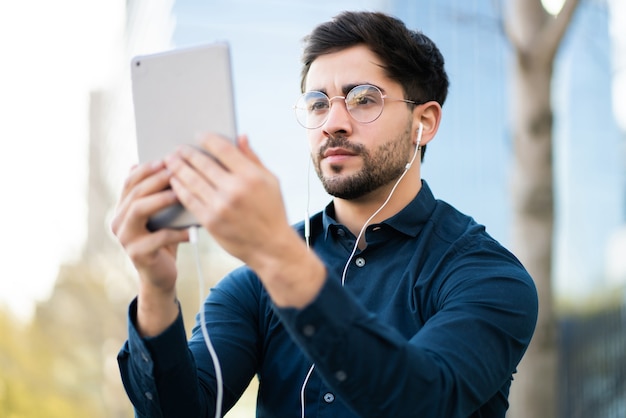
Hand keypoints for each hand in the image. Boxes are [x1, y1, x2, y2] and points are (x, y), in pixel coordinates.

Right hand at [111, 160, 188, 334]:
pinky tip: (193, 230)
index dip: (147, 168)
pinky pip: (157, 238)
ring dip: (161, 199)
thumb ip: (164, 194)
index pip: (130, 181)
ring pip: (139, 210)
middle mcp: (118, 221)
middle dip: (156, 179)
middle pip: (135, 192)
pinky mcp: (137, 254)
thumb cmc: (166, 240)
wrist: (161, 276)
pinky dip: (177, 232)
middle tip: (176, 170)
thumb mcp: (165, 215)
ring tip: (181, 193)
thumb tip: (173, 165)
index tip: (167, 158)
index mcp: (123, 208)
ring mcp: (125, 238)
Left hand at [165, 134, 325, 306]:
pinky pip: (189, 199)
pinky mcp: (210, 221)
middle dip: (187, 153)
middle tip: (178, 148)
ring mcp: (220, 206)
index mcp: (251, 176)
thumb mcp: (271, 181)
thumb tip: (240, 137)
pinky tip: (174, 181)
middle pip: (202, 163)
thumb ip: (253, 158)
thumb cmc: (272, 212)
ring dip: (178, 168)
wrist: (270, 247)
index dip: (208, 139)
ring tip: (170, 161)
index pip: (223, 149)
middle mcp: (234, 189)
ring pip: (191, 180)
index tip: (199, 135)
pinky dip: (179, 188)